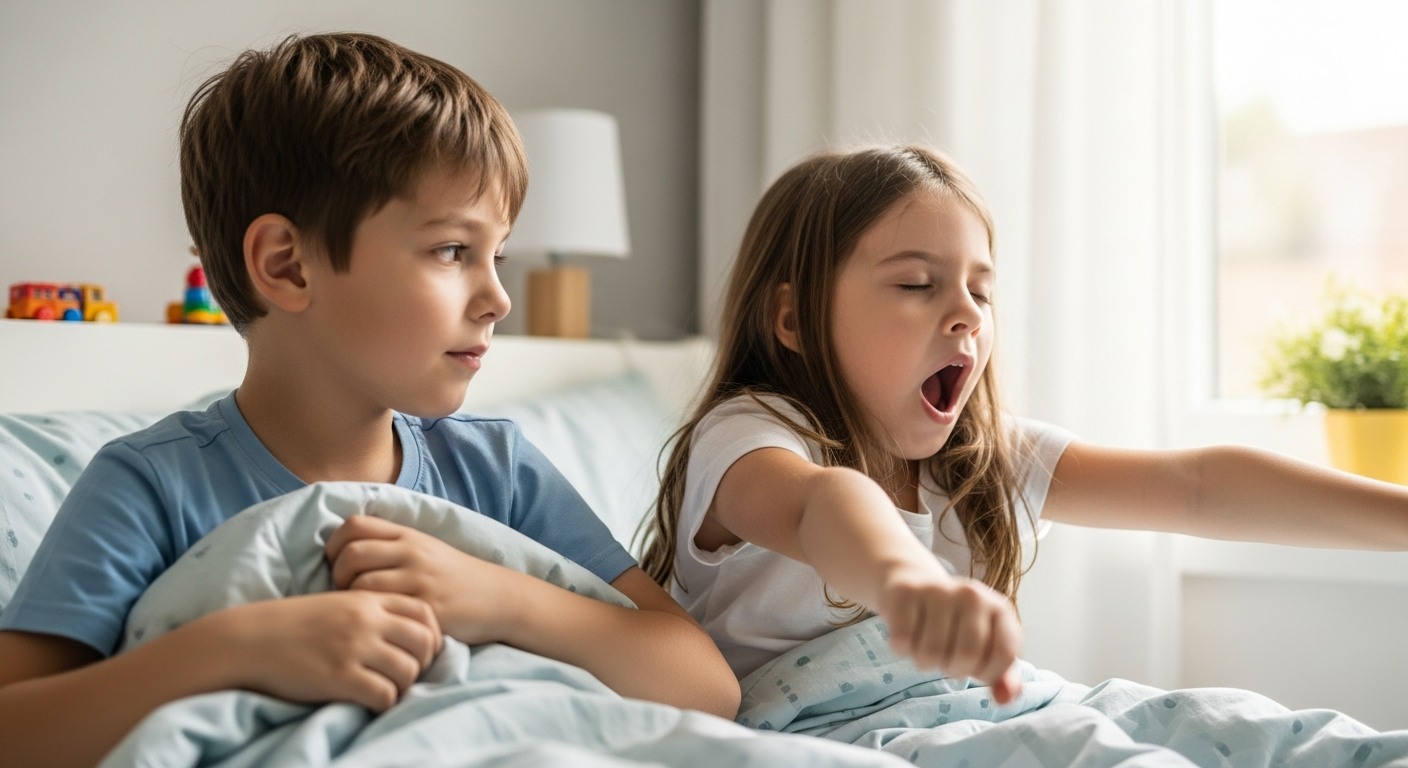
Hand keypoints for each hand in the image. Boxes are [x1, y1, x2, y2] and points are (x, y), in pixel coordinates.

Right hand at [211, 591, 441, 711]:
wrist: (248, 640)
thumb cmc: (292, 625)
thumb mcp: (336, 604)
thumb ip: (369, 612)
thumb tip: (402, 633)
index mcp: (367, 599)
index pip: (423, 611)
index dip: (430, 634)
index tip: (419, 650)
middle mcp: (366, 620)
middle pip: (424, 641)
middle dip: (423, 662)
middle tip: (406, 675)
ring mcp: (354, 648)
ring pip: (408, 671)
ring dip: (403, 686)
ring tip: (385, 689)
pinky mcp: (340, 677)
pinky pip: (384, 695)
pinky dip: (383, 703)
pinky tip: (369, 701)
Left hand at [325, 514, 514, 644]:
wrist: (497, 598)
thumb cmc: (453, 576)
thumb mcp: (425, 549)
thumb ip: (390, 545)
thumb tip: (343, 548)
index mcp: (409, 536)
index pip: (354, 525)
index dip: (335, 544)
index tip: (337, 563)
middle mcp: (412, 553)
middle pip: (352, 554)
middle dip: (338, 575)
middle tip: (346, 591)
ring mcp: (419, 581)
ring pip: (362, 584)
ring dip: (352, 600)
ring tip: (362, 609)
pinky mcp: (426, 608)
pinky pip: (384, 611)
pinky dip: (374, 618)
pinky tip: (379, 624)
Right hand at [877, 565, 1023, 703]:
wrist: (914, 582)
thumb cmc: (953, 623)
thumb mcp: (984, 646)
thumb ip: (1001, 675)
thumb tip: (1004, 699)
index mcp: (999, 607)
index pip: (1004, 652)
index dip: (989, 673)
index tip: (976, 669)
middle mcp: (971, 594)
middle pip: (967, 655)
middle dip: (954, 670)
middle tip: (947, 660)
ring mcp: (938, 590)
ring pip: (931, 653)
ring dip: (925, 662)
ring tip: (926, 647)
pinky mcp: (906, 592)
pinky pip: (902, 641)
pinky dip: (902, 649)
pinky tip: (909, 635)